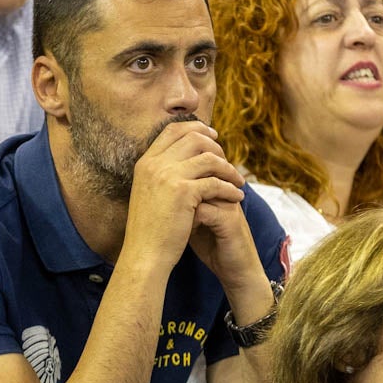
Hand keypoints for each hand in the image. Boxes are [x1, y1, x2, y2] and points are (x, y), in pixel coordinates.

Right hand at [123, 120, 244, 271]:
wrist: (144, 254)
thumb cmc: (149, 230)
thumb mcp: (149, 193)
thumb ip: (162, 174)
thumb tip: (186, 159)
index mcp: (145, 162)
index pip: (173, 130)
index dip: (196, 128)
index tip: (213, 136)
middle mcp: (154, 164)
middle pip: (193, 138)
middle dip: (216, 146)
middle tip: (228, 160)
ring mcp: (168, 176)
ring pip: (208, 158)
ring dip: (228, 168)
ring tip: (238, 181)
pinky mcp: (183, 192)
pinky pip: (215, 182)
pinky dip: (230, 188)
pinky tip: (237, 197)